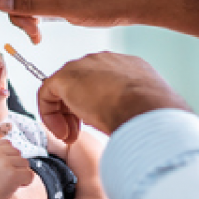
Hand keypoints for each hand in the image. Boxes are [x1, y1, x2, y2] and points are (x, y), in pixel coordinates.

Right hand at [0, 0, 198, 44]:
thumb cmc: (109, 1)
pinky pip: (37, 1)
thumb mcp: (67, 9)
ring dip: (26, 18)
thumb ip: (33, 6)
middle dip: (13, 12)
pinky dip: (36, 17)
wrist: (137, 1)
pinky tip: (44, 30)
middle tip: (29, 33)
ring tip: (41, 35)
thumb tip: (3, 3)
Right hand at [0, 140, 34, 198]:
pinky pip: (29, 174)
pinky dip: (25, 182)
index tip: (3, 166)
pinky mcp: (12, 174)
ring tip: (6, 182)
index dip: (8, 156)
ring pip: (24, 163)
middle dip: (14, 164)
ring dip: (19, 173)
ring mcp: (4, 162)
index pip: (7, 143)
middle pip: (18, 152)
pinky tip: (14, 186)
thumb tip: (17, 151)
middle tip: (4, 177)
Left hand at [38, 52, 189, 142]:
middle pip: (82, 83)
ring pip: (64, 88)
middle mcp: (106, 61)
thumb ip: (130, 108)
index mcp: (129, 67)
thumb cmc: (151, 115)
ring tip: (70, 136)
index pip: (104, 82)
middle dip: (77, 111)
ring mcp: (85, 65)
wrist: (146, 109)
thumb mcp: (143, 109)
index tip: (96, 124)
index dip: (96, 105)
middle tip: (78, 133)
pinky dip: (50, 115)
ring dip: (64, 115)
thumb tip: (118, 119)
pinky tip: (62, 132)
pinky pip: (47, 94)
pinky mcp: (66, 77)